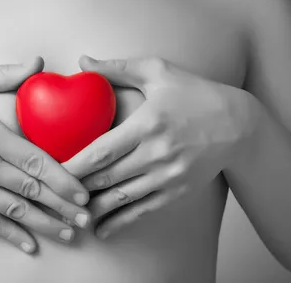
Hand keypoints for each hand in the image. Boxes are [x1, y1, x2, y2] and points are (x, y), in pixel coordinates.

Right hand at [0, 57, 89, 253]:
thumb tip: (38, 61)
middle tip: (87, 219)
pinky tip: (30, 245)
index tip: (83, 192)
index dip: (63, 180)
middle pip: (31, 189)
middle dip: (62, 207)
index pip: (35, 161)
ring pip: (14, 210)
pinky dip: (11, 234)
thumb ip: (4, 74)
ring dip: (45, 224)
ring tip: (69, 234)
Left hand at [63, 55, 260, 238]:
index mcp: (148, 124)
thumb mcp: (158, 73)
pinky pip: (142, 211)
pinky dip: (119, 222)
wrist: (239, 125)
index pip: (102, 150)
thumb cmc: (195, 94)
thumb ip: (118, 68)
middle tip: (51, 192)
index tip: (52, 169)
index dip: (75, 164)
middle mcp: (157, 154)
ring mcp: (168, 176)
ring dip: (92, 208)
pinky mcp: (177, 191)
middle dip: (76, 188)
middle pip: (106, 178)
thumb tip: (83, 61)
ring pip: (121, 198)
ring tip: (69, 212)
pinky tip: (101, 229)